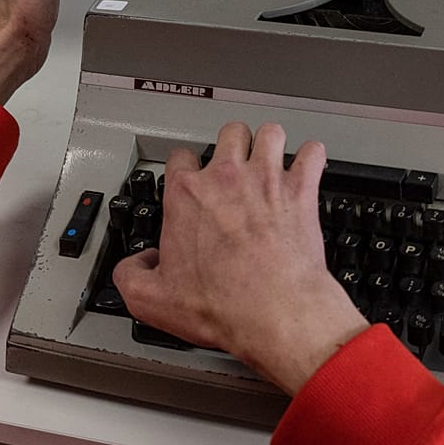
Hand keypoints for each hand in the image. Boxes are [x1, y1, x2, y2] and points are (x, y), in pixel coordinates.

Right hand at [113, 123, 370, 394]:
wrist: (275, 311)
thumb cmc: (224, 304)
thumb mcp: (152, 300)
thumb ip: (131, 276)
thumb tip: (136, 264)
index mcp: (187, 197)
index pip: (180, 157)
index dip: (186, 167)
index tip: (190, 180)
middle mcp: (226, 178)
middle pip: (229, 134)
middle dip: (232, 145)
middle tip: (235, 164)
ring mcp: (267, 180)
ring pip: (270, 133)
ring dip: (271, 143)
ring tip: (271, 158)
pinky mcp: (301, 191)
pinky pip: (313, 153)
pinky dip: (312, 157)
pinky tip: (309, 166)